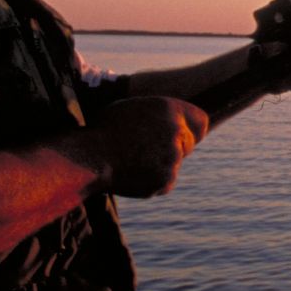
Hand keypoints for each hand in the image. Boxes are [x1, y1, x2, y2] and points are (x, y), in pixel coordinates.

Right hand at [90, 95, 208, 196]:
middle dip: (172, 149)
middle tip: (146, 152)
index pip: (200, 121)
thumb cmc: (103, 131)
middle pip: (187, 144)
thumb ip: (156, 114)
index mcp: (168, 109)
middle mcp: (176, 132)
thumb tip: (173, 120)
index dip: (191, 130)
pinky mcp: (166, 180)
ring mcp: (173, 158)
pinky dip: (152, 182)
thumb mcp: (130, 110)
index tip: (185, 136)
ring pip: (173, 164)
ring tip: (131, 162)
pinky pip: (164, 181)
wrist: (89, 158)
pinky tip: (131, 175)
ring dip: (158, 165)